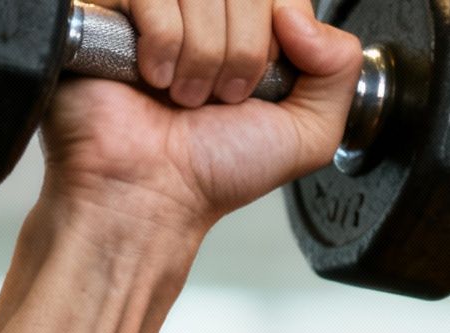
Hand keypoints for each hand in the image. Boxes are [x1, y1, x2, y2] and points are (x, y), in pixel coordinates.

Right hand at [40, 1, 361, 233]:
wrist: (150, 197)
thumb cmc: (212, 173)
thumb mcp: (308, 132)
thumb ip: (340, 68)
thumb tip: (299, 16)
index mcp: (247, 31)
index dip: (275, 32)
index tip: (260, 81)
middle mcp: (202, 17)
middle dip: (243, 52)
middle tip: (219, 98)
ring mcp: (154, 13)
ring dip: (203, 56)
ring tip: (184, 96)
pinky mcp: (110, 13)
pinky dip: (163, 44)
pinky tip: (153, 79)